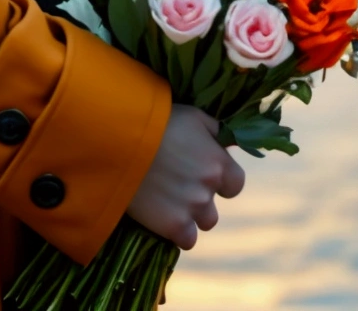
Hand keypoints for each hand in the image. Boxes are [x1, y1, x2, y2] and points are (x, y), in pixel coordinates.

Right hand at [126, 105, 245, 250]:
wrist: (122, 141)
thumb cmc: (159, 121)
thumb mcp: (194, 117)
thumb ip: (217, 133)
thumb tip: (230, 145)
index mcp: (218, 164)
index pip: (235, 183)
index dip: (221, 179)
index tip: (204, 172)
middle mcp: (209, 190)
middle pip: (213, 204)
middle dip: (199, 197)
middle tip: (176, 183)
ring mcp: (192, 211)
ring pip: (202, 222)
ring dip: (189, 214)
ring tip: (167, 199)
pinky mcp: (173, 227)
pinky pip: (186, 239)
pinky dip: (177, 230)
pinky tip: (162, 215)